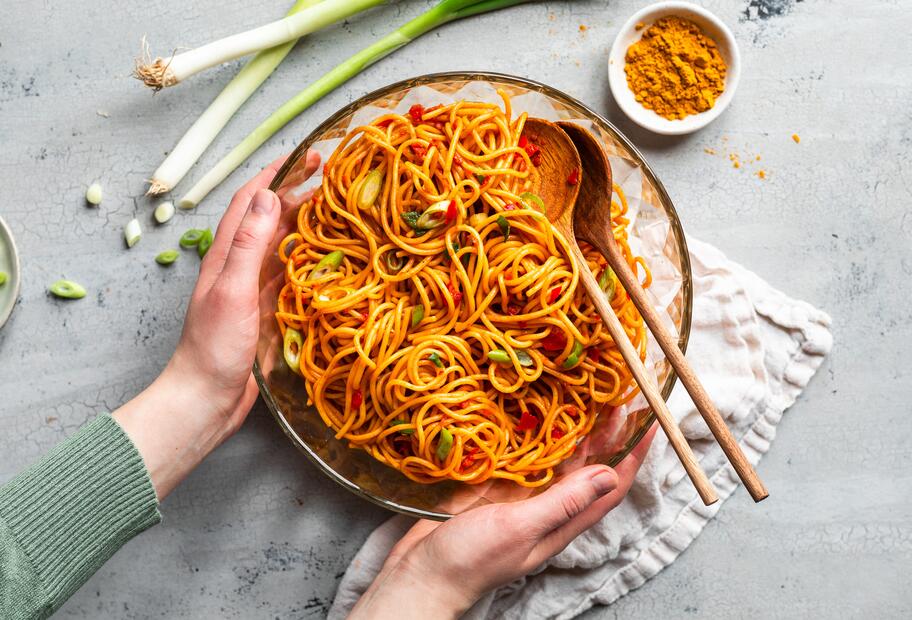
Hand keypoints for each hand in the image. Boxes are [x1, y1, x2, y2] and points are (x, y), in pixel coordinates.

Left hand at [114, 151, 319, 498]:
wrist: (205, 398)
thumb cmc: (214, 348)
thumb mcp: (232, 291)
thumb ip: (248, 245)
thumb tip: (268, 197)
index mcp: (225, 255)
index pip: (250, 202)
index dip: (276, 174)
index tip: (306, 156)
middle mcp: (238, 266)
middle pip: (269, 220)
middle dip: (297, 195)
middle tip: (332, 181)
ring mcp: (252, 289)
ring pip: (282, 246)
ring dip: (305, 225)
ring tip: (336, 212)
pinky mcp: (265, 312)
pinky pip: (289, 276)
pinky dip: (308, 261)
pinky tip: (327, 261)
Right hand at [350, 424, 656, 618]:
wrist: (422, 572)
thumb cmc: (472, 559)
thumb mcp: (521, 528)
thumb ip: (563, 502)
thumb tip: (608, 475)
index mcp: (561, 522)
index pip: (610, 486)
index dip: (633, 456)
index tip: (650, 423)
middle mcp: (546, 506)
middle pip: (586, 466)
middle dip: (606, 435)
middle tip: (618, 395)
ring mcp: (519, 494)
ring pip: (556, 457)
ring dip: (572, 428)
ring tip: (586, 394)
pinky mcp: (493, 484)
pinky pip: (521, 454)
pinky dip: (531, 432)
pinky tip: (533, 410)